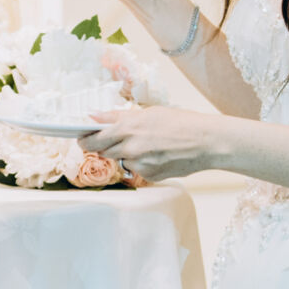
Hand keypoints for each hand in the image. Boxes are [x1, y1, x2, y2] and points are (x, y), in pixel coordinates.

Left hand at [76, 107, 224, 184]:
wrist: (207, 142)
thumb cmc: (181, 122)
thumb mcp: (148, 112)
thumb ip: (118, 116)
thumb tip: (93, 116)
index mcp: (128, 128)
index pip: (94, 138)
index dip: (85, 139)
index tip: (81, 138)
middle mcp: (130, 148)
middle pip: (102, 151)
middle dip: (101, 147)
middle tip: (106, 141)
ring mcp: (139, 164)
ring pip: (121, 160)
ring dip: (124, 154)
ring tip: (144, 144)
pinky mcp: (149, 176)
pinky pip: (137, 170)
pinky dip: (141, 163)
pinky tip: (157, 154)